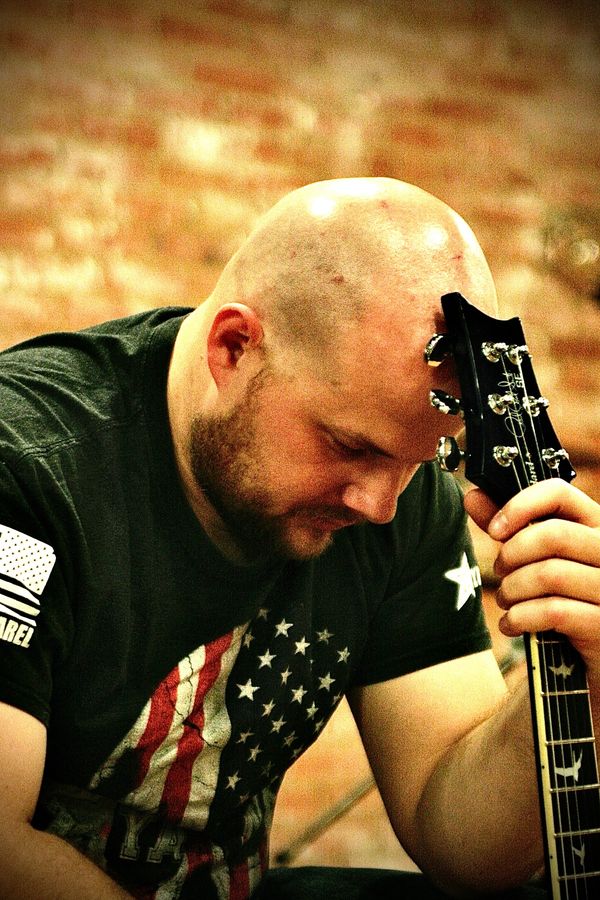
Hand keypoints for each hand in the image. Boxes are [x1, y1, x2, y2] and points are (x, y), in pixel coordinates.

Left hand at [464, 480, 599, 681]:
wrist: (592, 661)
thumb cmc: (563, 602)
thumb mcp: (537, 561)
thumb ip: (510, 529)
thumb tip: (473, 497)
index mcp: (596, 526)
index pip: (559, 493)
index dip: (520, 506)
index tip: (495, 529)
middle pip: (552, 535)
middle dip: (512, 555)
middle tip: (500, 572)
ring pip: (550, 574)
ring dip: (513, 589)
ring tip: (507, 600)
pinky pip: (553, 611)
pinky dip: (521, 617)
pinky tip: (512, 624)